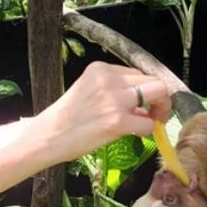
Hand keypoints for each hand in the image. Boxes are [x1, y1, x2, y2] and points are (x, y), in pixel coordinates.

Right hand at [40, 62, 172, 163]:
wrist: (46, 137)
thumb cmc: (63, 119)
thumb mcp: (86, 91)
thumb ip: (113, 92)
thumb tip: (141, 106)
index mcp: (100, 69)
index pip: (136, 73)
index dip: (143, 89)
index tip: (141, 104)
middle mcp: (110, 79)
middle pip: (153, 80)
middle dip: (159, 97)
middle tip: (155, 113)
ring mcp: (115, 99)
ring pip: (158, 93)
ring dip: (160, 109)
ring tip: (152, 121)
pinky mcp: (118, 121)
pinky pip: (148, 123)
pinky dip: (147, 130)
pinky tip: (135, 134)